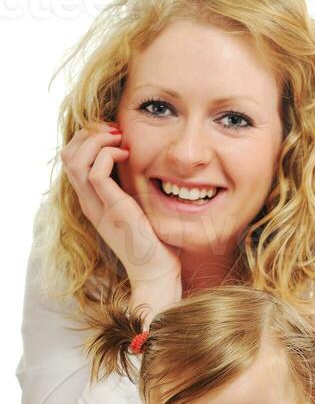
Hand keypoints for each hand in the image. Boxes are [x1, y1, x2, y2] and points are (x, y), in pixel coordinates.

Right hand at [61, 122, 181, 288]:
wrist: (157, 271)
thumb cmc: (154, 243)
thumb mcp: (138, 208)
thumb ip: (130, 188)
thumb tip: (138, 163)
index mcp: (92, 201)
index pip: (72, 159)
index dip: (88, 139)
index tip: (114, 135)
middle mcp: (89, 202)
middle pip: (68, 155)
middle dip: (88, 134)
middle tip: (115, 131)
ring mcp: (97, 205)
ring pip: (75, 160)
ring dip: (96, 140)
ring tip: (119, 139)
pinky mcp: (112, 208)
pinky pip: (96, 171)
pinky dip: (109, 154)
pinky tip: (127, 155)